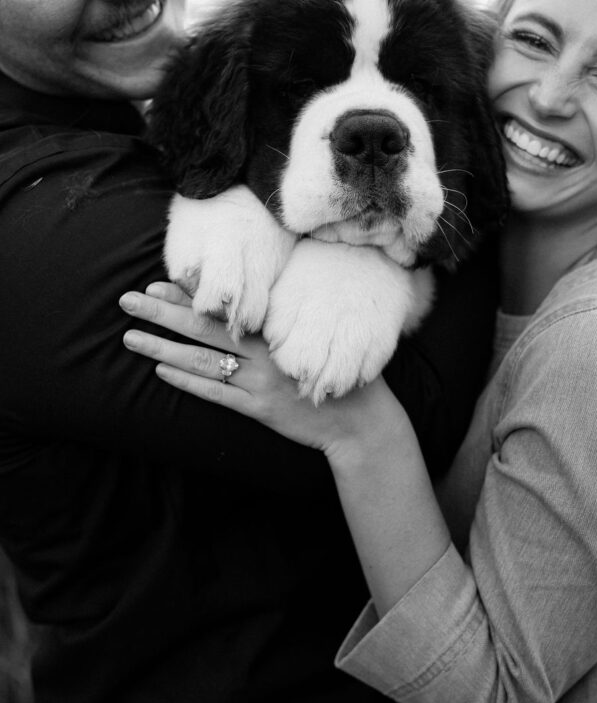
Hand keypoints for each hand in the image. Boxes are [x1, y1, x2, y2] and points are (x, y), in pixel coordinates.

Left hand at [119, 283, 411, 462]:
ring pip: (202, 360)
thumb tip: (252, 304)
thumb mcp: (317, 335)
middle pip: (204, 327)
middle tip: (128, 300)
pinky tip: (161, 371)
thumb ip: (286, 320)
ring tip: (130, 337)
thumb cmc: (340, 371)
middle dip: (162, 312)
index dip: (190, 293)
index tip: (158, 282)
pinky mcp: (259, 409)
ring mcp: (260, 381)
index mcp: (278, 328)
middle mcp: (265, 351)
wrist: (361, 420)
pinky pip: (216, 393)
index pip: (227, 305)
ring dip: (162, 347)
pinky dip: (187, 382)